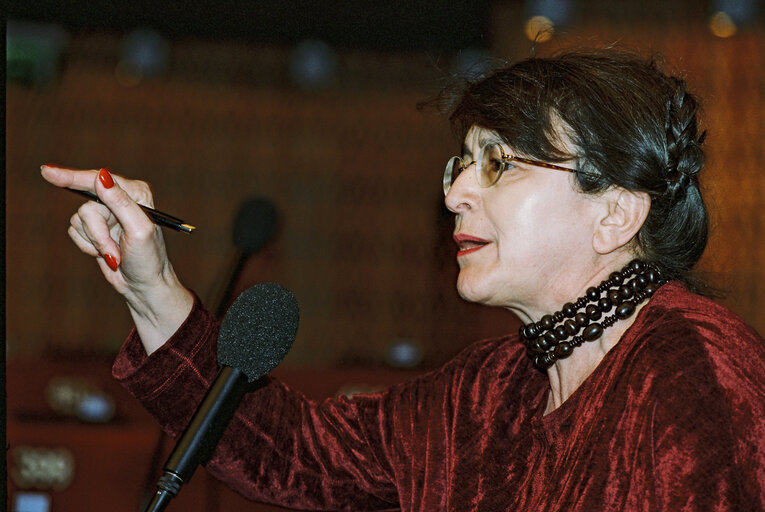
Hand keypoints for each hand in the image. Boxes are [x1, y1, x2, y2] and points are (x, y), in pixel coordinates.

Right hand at [41, 164, 193, 353]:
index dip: (71, 176)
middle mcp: (119, 199)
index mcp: (135, 193)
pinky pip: (74, 231)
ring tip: (115, 254)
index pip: (98, 179)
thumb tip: (102, 176)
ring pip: (78, 220)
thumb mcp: (139, 230)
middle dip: (97, 233)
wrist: (144, 285)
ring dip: (94, 242)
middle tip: (111, 250)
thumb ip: (120, 202)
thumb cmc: (148, 259)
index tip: (47, 171)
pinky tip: (107, 255)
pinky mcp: (95, 229)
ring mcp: (106, 215)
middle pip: (87, 206)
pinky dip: (87, 246)